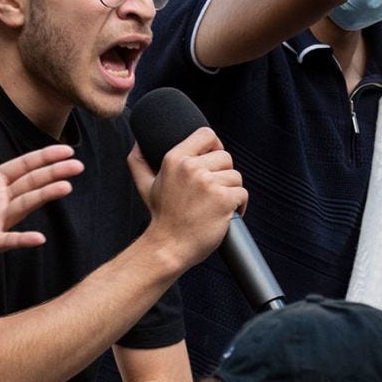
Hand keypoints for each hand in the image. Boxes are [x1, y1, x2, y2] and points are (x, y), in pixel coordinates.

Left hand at [0, 128, 82, 275]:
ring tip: (65, 186)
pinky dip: (22, 240)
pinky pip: (7, 240)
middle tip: (78, 165)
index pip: (23, 166)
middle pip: (31, 183)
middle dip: (53, 173)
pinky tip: (38, 238)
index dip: (44, 158)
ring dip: (44, 197)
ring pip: (24, 205)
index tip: (67, 150)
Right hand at [127, 128, 245, 270]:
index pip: (206, 134)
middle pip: (225, 157)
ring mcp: (208, 183)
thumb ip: (139, 160)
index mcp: (174, 159)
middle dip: (223, 174)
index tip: (213, 161)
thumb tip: (139, 142)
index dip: (214, 146)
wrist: (168, 247)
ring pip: (236, 177)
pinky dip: (239, 205)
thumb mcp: (144, 185)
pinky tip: (225, 214)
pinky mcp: (223, 199)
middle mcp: (191, 168)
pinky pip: (242, 194)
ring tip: (216, 204)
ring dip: (231, 191)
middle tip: (211, 192)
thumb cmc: (161, 217)